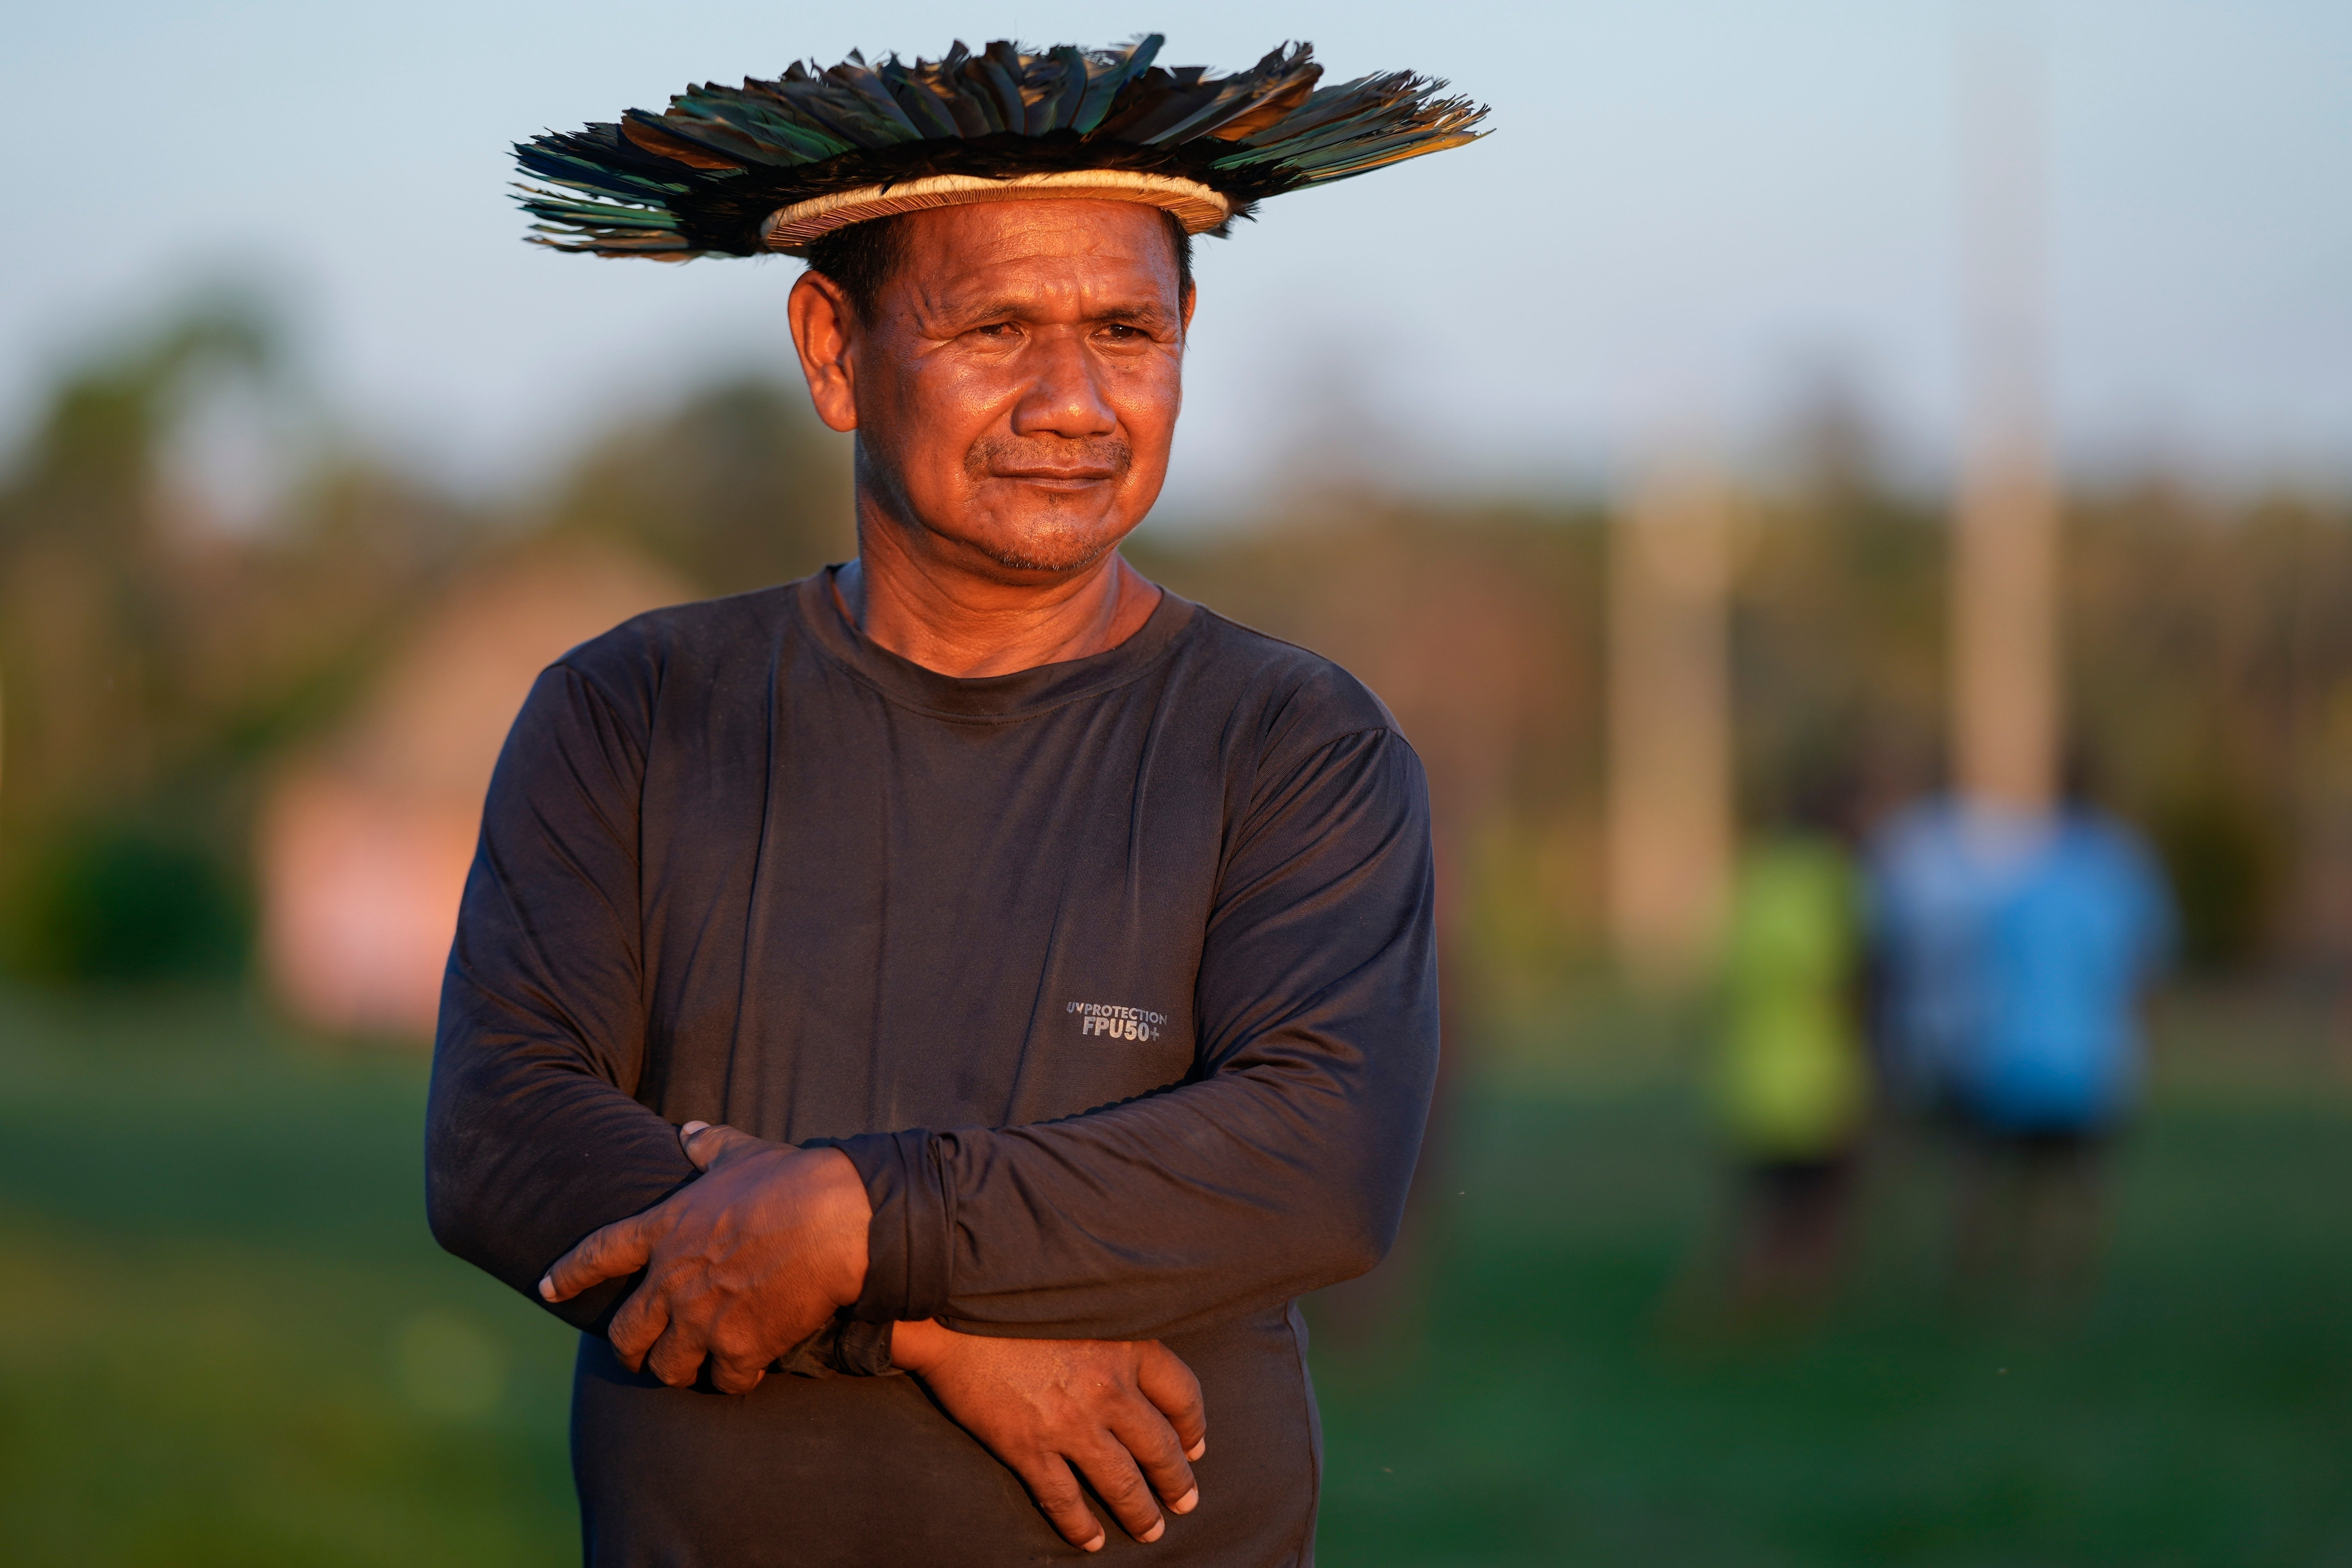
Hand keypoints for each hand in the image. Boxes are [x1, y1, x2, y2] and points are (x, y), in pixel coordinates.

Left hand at [539, 1122, 869, 1394]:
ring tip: (696, 1366)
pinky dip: (734, 1378)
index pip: (598, 1253)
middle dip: (632, 1350)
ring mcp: (703, 1318)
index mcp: (666, 1229)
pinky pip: (725, 1381)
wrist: (838, 1221)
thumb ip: (709, 1148)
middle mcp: (673, 1280)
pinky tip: (748, 1368)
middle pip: (626, 1334)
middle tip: (644, 1354)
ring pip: (668, 1369)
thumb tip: (688, 1133)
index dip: (568, 1274)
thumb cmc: (791, 1181)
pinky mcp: (741, 1346)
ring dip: (680, 1370)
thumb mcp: (742, 1154)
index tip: (546, 1289)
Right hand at [892, 1319, 1206, 1552]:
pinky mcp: (1029, 1447)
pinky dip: (1081, 1526)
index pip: (1182, 1394)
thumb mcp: (1085, 1306)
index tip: (1195, 1445)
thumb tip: (1139, 1370)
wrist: (955, 1311)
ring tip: (1151, 1530)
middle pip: (1160, 1447)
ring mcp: (1069, 1423)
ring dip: (1141, 1512)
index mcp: (1125, 1347)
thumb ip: (1116, 1336)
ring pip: (1121, 1482)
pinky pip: (1064, 1499)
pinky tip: (1092, 1541)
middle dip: (1177, 1481)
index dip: (1193, 1425)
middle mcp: (1107, 1388)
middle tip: (1186, 1501)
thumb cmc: (1020, 1301)